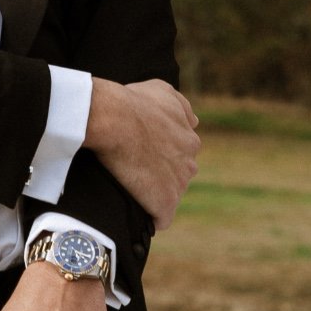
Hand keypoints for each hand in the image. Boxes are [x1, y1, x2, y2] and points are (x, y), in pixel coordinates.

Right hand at [85, 77, 199, 231]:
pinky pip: (161, 219)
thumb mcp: (163, 91)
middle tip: (134, 170)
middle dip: (161, 176)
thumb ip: (182, 106)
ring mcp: (178, 185)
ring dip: (154, 196)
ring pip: (169, 197)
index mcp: (190, 140)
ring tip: (130, 188)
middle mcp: (190, 163)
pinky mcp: (164, 203)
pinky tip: (137, 209)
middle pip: (178, 177)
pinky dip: (151, 216)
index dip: (161, 156)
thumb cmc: (134, 102)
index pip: (181, 156)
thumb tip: (194, 121)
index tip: (142, 155)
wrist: (115, 119)